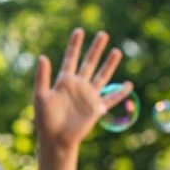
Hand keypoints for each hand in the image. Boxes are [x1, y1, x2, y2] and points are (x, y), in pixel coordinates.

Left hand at [33, 28, 129, 154]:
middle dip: (95, 49)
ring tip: (117, 51)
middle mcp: (78, 86)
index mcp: (64, 81)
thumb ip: (42, 77)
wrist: (55, 138)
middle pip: (89, 63)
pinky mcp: (96, 108)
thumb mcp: (41, 96)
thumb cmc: (45, 119)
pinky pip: (111, 99)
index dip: (74, 45)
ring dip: (109, 64)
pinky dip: (120, 93)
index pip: (71, 59)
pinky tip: (128, 85)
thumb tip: (42, 56)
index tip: (79, 31)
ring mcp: (88, 96)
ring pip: (102, 76)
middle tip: (103, 34)